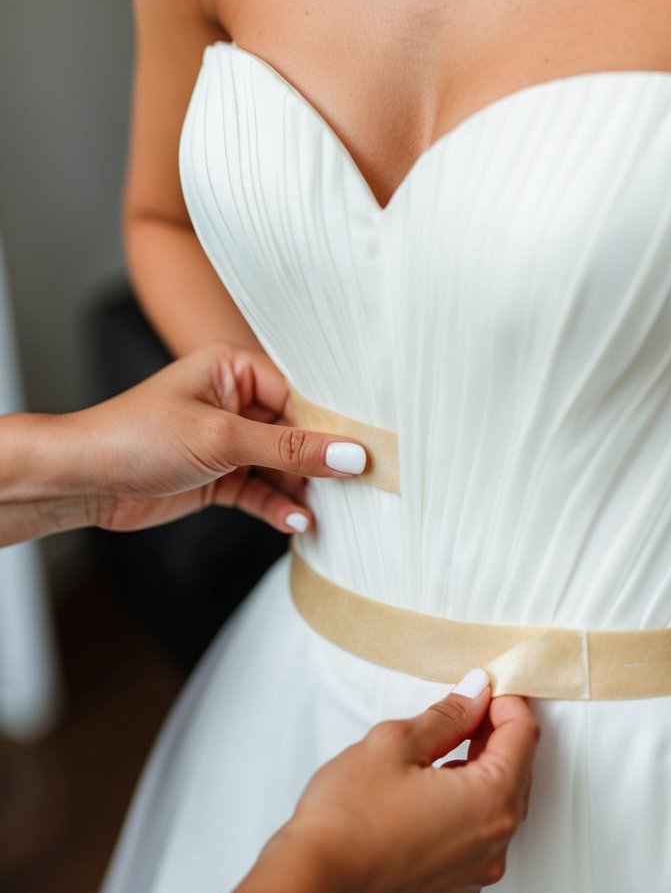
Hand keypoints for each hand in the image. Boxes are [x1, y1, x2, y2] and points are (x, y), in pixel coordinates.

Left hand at [62, 343, 365, 533]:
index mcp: (234, 368)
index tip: (368, 451)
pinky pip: (262, 492)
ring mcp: (227, 442)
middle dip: (322, 462)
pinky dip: (279, 508)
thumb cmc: (135, 436)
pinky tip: (296, 524)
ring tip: (330, 513)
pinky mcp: (219, 477)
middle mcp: (234, 401)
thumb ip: (289, 449)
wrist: (81, 479)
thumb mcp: (222, 438)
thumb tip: (347, 454)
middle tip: (359, 488)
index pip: (301, 394)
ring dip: (302, 491)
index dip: (333, 424)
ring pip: (282, 467)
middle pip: (297, 432)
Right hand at [261, 680, 538, 892]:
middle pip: (516, 772)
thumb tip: (475, 696)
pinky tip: (428, 793)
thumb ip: (448, 715)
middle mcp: (495, 843)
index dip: (505, 703)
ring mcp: (475, 873)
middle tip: (460, 711)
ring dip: (479, 772)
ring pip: (497, 807)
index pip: (523, 736)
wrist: (312, 886)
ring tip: (438, 750)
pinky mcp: (452, 889)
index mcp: (492, 800)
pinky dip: (464, 809)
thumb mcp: (397, 742)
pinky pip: (475, 838)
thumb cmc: (349, 817)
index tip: (481, 689)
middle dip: (494, 736)